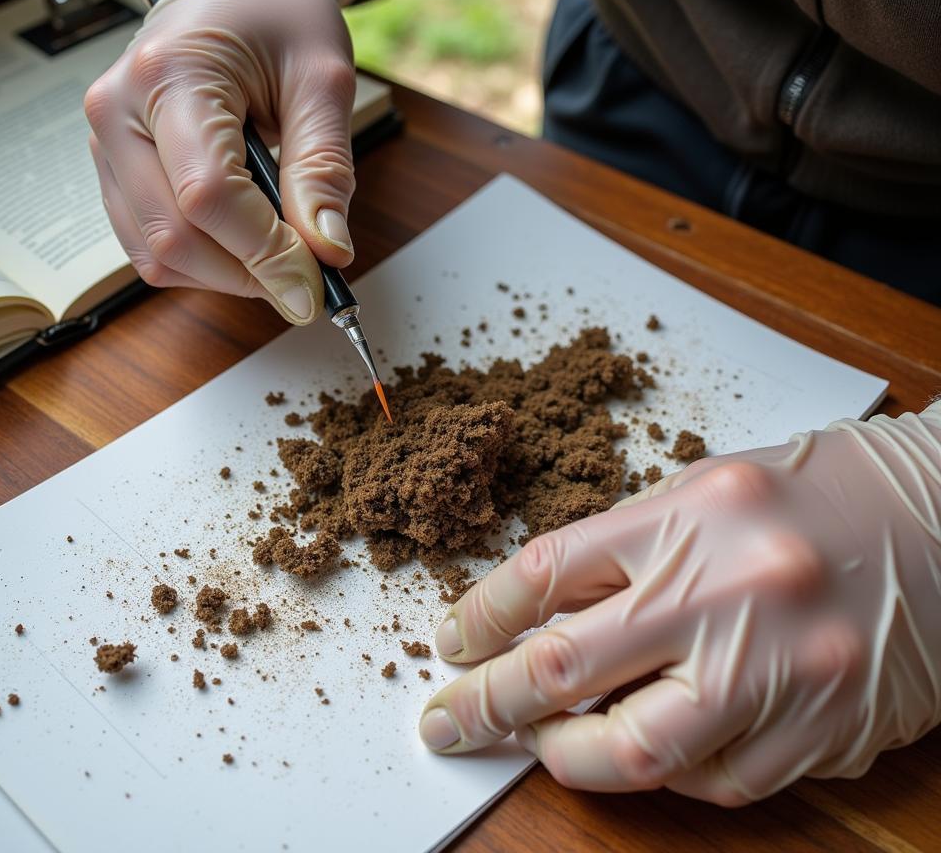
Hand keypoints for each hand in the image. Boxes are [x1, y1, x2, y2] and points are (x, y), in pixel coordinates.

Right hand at [85, 0, 356, 323]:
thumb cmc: (280, 13)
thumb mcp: (323, 78)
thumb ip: (323, 168)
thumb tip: (328, 252)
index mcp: (169, 73)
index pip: (207, 194)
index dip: (266, 254)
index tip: (318, 286)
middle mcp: (117, 110)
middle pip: (174, 236)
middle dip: (250, 274)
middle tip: (311, 279)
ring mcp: (105, 143)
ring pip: (156, 254)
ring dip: (227, 274)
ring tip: (281, 250)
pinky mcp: (112, 168)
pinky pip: (148, 245)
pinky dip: (203, 262)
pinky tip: (245, 240)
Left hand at [419, 405, 940, 804]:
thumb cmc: (819, 493)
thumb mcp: (707, 489)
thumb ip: (628, 550)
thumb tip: (543, 616)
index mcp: (690, 513)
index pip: (547, 573)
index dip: (481, 614)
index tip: (452, 639)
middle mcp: (728, 590)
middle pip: (567, 662)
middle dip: (488, 699)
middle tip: (447, 718)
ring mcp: (776, 670)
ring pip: (634, 748)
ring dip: (566, 756)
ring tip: (539, 747)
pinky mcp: (819, 732)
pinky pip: (712, 778)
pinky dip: (660, 770)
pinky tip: (641, 746)